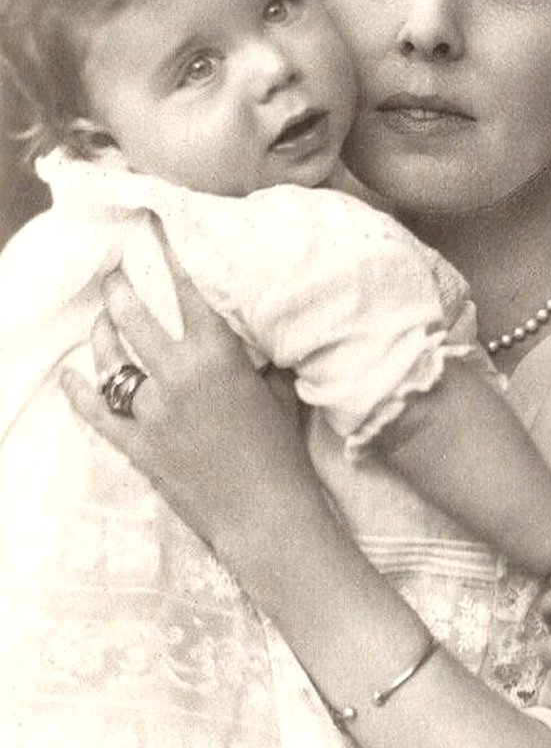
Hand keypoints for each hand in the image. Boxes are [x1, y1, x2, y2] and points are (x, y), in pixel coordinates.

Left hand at [60, 236, 315, 563]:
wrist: (266, 516)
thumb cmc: (283, 455)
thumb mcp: (279, 395)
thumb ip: (261, 363)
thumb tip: (257, 342)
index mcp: (218, 356)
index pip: (187, 291)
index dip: (170, 257)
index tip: (155, 231)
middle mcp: (178, 375)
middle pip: (133, 317)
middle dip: (118, 290)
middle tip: (113, 276)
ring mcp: (152, 411)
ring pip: (111, 359)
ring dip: (101, 335)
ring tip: (99, 321)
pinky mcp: (137, 445)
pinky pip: (96, 412)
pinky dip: (80, 392)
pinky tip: (70, 376)